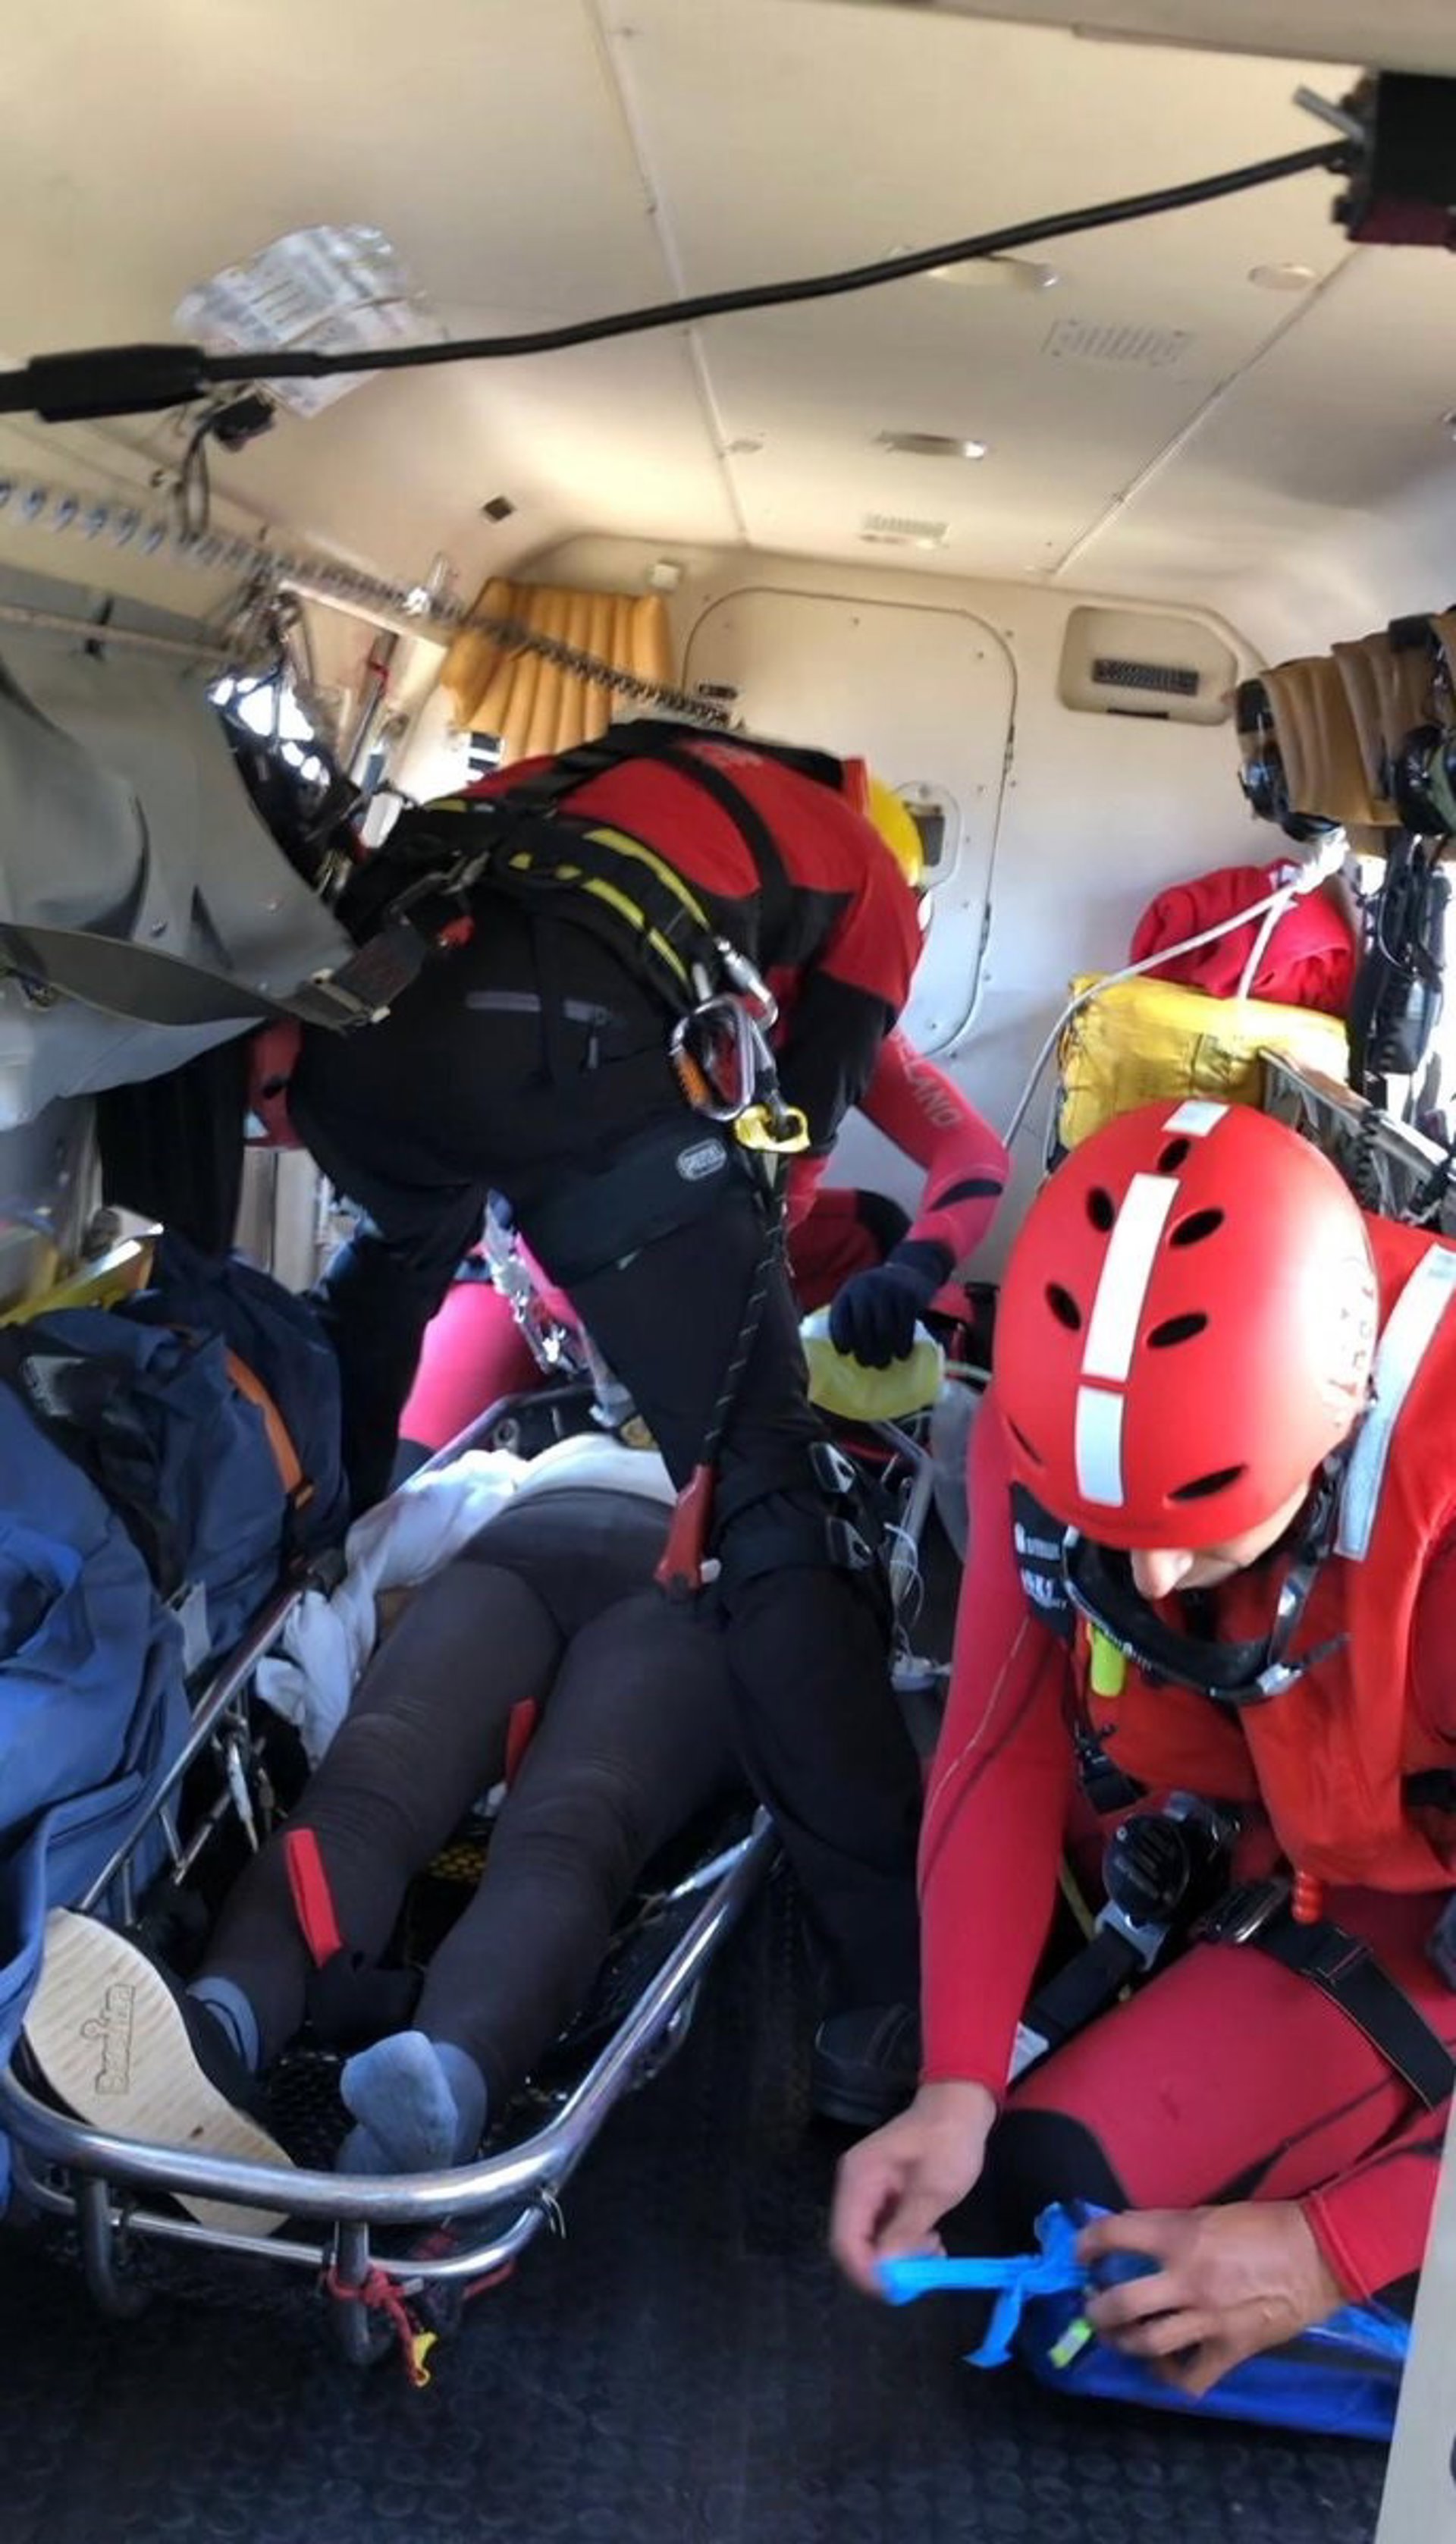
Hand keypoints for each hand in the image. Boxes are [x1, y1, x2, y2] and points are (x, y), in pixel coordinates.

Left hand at [828, 1243, 945, 1367]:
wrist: (909, 1272)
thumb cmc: (878, 1296)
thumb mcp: (858, 1299)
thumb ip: (850, 1319)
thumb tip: (844, 1355)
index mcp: (848, 1292)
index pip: (839, 1320)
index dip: (840, 1340)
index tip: (845, 1353)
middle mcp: (866, 1288)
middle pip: (862, 1330)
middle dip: (865, 1353)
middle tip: (869, 1364)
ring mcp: (889, 1291)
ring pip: (884, 1332)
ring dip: (884, 1353)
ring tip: (884, 1363)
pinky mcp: (909, 1297)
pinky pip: (905, 1328)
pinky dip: (903, 1345)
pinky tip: (901, 1354)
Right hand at [830, 2079, 996, 2295]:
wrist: (960, 2105)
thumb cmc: (949, 2141)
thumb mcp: (935, 2188)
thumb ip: (906, 2229)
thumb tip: (884, 2270)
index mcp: (859, 2179)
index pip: (845, 2239)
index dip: (865, 2271)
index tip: (896, 2290)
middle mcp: (854, 2186)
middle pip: (853, 2243)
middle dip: (884, 2267)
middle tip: (922, 2272)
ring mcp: (867, 2189)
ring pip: (868, 2240)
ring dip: (897, 2257)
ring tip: (934, 2252)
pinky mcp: (882, 2194)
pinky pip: (882, 2230)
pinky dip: (902, 2243)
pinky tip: (929, 2242)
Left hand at [1078, 2201, 1345, 2397]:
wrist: (1318, 2255)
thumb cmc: (1264, 2225)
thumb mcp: (1207, 2215)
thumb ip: (1170, 2231)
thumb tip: (1134, 2243)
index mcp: (1178, 2237)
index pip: (1114, 2234)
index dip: (1087, 2244)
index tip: (1080, 2254)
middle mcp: (1186, 2280)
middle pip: (1120, 2303)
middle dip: (1096, 2309)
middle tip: (1092, 2307)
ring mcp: (1207, 2319)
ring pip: (1147, 2344)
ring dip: (1123, 2343)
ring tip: (1117, 2338)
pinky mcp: (1231, 2349)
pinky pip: (1189, 2377)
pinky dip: (1170, 2378)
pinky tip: (1164, 2367)